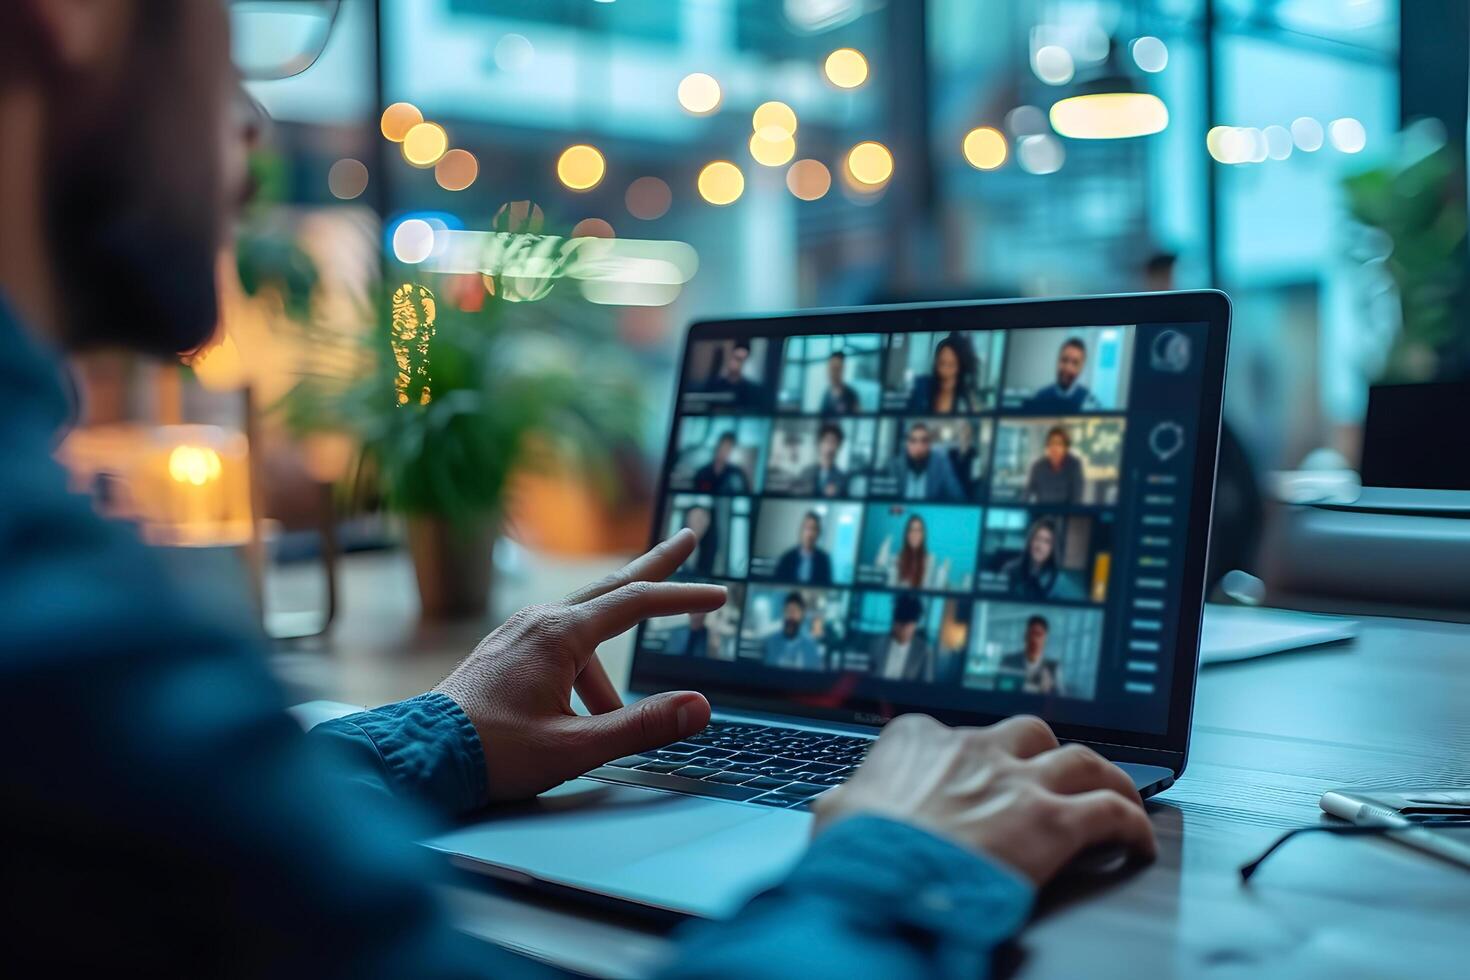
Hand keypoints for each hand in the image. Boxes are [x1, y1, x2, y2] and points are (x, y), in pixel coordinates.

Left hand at [435, 531, 724, 799]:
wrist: (421, 755)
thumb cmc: (492, 752)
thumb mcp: (576, 747)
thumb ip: (642, 726)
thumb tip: (700, 707)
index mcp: (559, 634)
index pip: (637, 602)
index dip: (683, 598)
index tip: (720, 596)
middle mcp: (540, 620)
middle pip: (614, 585)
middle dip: (656, 567)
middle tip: (688, 540)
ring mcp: (520, 631)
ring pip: (586, 630)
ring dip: (608, 671)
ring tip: (594, 730)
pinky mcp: (507, 649)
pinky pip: (561, 647)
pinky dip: (584, 670)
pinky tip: (573, 717)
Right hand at [812, 714, 1155, 884]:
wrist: (883, 882)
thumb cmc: (856, 853)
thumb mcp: (835, 815)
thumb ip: (848, 800)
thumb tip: (839, 804)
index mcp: (917, 740)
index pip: (951, 733)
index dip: (970, 756)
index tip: (976, 774)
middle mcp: (974, 749)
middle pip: (1029, 733)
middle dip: (1045, 753)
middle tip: (1053, 777)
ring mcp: (1018, 781)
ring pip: (1084, 760)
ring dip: (1106, 776)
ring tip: (1118, 794)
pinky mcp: (1055, 822)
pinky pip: (1112, 813)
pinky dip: (1132, 825)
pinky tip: (1138, 843)